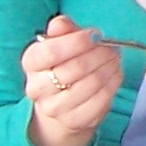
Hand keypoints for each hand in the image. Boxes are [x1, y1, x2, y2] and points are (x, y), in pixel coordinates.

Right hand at [22, 15, 121, 145]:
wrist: (61, 104)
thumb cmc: (62, 65)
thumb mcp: (60, 42)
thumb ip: (62, 30)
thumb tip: (61, 24)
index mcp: (31, 63)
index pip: (50, 52)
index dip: (76, 42)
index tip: (95, 34)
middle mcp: (38, 88)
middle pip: (74, 68)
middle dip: (99, 54)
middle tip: (111, 48)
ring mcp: (55, 108)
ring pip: (91, 84)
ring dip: (109, 68)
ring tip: (114, 59)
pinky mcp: (75, 121)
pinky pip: (101, 100)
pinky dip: (113, 84)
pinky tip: (114, 74)